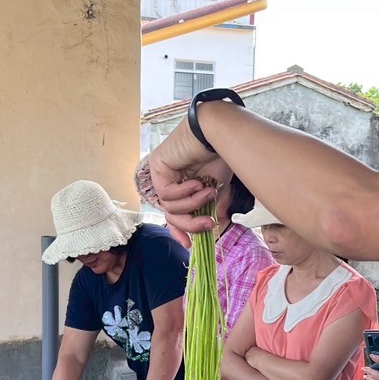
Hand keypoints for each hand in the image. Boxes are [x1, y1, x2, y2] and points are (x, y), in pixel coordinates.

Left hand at [145, 119, 233, 236]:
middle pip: (172, 215)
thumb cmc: (221, 154)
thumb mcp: (219, 188)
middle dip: (191, 224)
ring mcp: (162, 174)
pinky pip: (167, 194)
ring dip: (193, 204)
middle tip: (209, 225)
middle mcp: (170, 180)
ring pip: (170, 207)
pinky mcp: (157, 167)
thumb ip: (213, 207)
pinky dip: (185, 192)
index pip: (175, 214)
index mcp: (183, 185)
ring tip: (208, 192)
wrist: (219, 133)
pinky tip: (197, 182)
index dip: (181, 230)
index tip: (189, 245)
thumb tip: (214, 227)